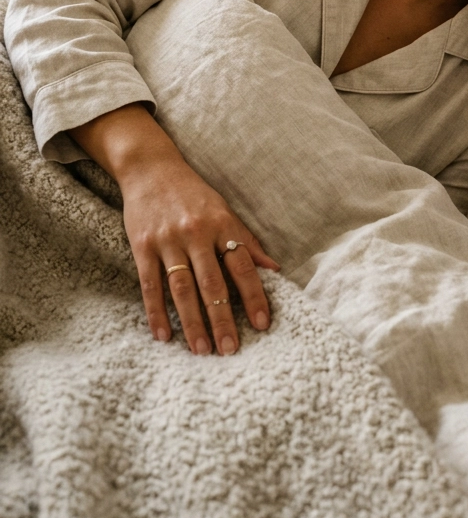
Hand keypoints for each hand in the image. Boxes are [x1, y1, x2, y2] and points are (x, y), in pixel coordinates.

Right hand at [70, 104, 279, 354]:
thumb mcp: (224, 211)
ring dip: (192, 322)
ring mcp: (167, 240)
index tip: (261, 324)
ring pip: (182, 288)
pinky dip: (156, 312)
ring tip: (202, 350)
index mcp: (221, 224)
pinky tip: (164, 336)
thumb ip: (246, 241)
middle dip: (222, 318)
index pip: (242, 265)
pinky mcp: (142, 246)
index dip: (254, 295)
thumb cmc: (193, 194)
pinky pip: (150, 285)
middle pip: (212, 283)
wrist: (150, 167)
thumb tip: (275, 269)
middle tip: (229, 349)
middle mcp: (196, 232)